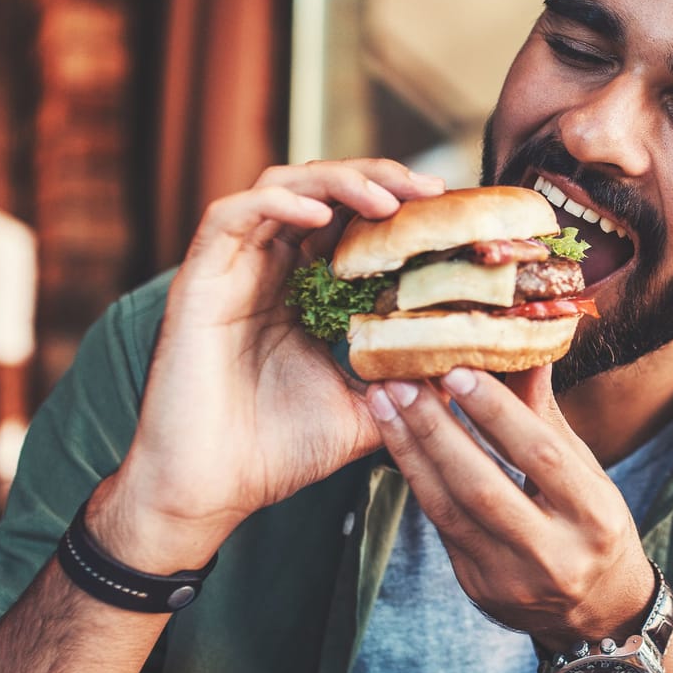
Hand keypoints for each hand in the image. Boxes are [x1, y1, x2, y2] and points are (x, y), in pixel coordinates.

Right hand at [97, 160, 444, 570]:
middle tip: (431, 191)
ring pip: (280, 188)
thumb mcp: (365, 414)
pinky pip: (229, 217)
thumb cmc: (275, 454)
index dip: (398, 208)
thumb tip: (474, 373)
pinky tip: (317, 212)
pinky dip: (275, 203)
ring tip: (386, 200)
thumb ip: (411, 388)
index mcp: (303, 294)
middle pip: (323, 191)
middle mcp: (268, 272)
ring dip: (336, 181)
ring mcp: (232, 272)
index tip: (449, 213)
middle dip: (379, 180)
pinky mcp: (199, 281)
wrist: (208, 492)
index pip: (352, 224)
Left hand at [366, 365, 653, 646]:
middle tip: (401, 382)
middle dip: (436, 430)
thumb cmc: (592, 525)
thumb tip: (525, 348)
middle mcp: (555, 554)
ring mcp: (511, 578)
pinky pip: (441, 525)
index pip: (541, 456)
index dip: (497, 412)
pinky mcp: (478, 587)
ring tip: (384, 404)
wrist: (594, 610)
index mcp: (594, 517)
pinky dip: (417, 479)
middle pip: (483, 487)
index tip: (458, 370)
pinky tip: (398, 441)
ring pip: (450, 510)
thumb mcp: (587, 474)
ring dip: (411, 451)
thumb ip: (547, 419)